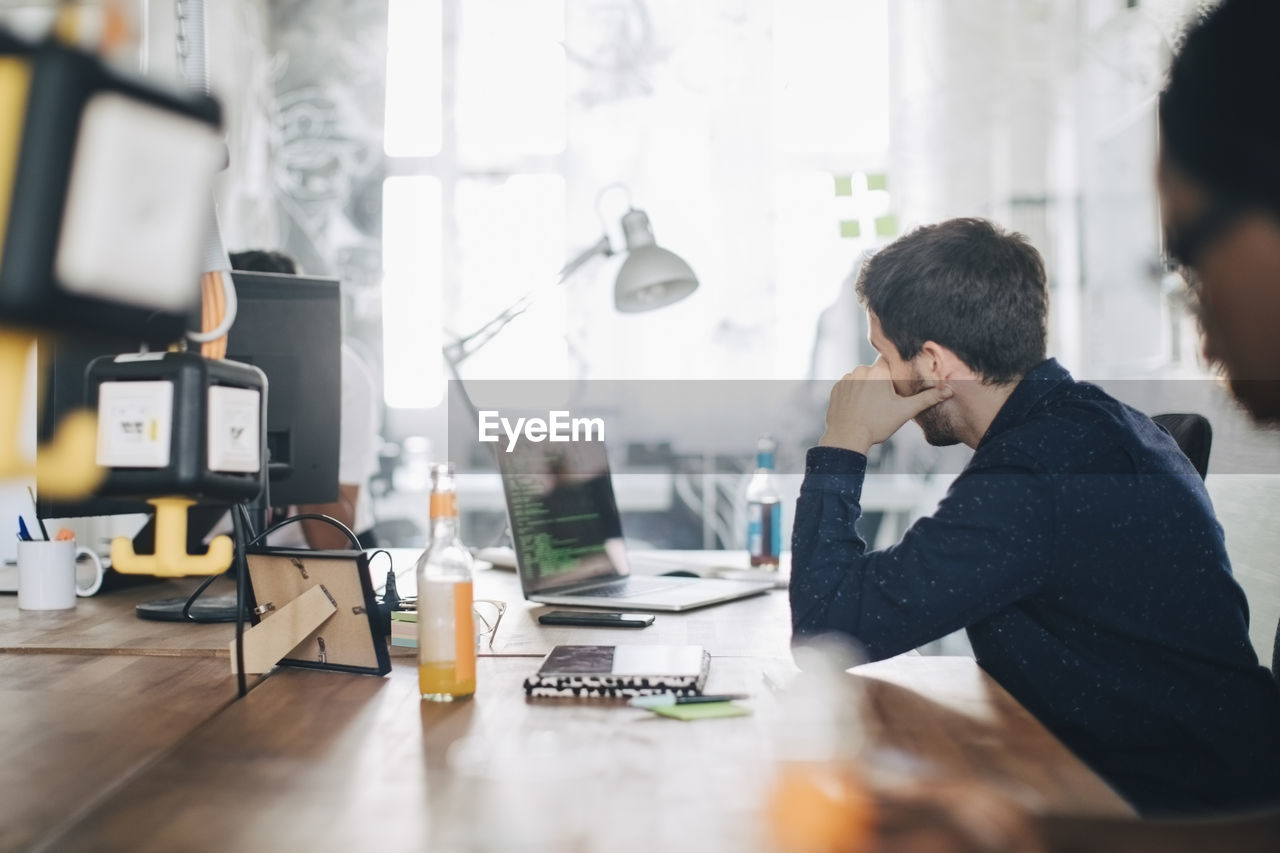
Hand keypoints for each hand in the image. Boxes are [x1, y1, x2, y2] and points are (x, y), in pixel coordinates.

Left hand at [819, 358, 952, 453]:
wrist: (846, 438)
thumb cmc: (876, 425)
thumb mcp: (905, 411)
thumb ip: (927, 398)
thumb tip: (948, 391)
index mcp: (878, 371)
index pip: (891, 360)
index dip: (897, 370)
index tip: (899, 382)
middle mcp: (860, 370)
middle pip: (877, 370)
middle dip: (883, 381)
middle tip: (887, 400)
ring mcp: (846, 379)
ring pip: (863, 378)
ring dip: (868, 387)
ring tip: (872, 406)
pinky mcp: (836, 388)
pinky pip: (850, 386)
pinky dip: (855, 394)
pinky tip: (860, 408)